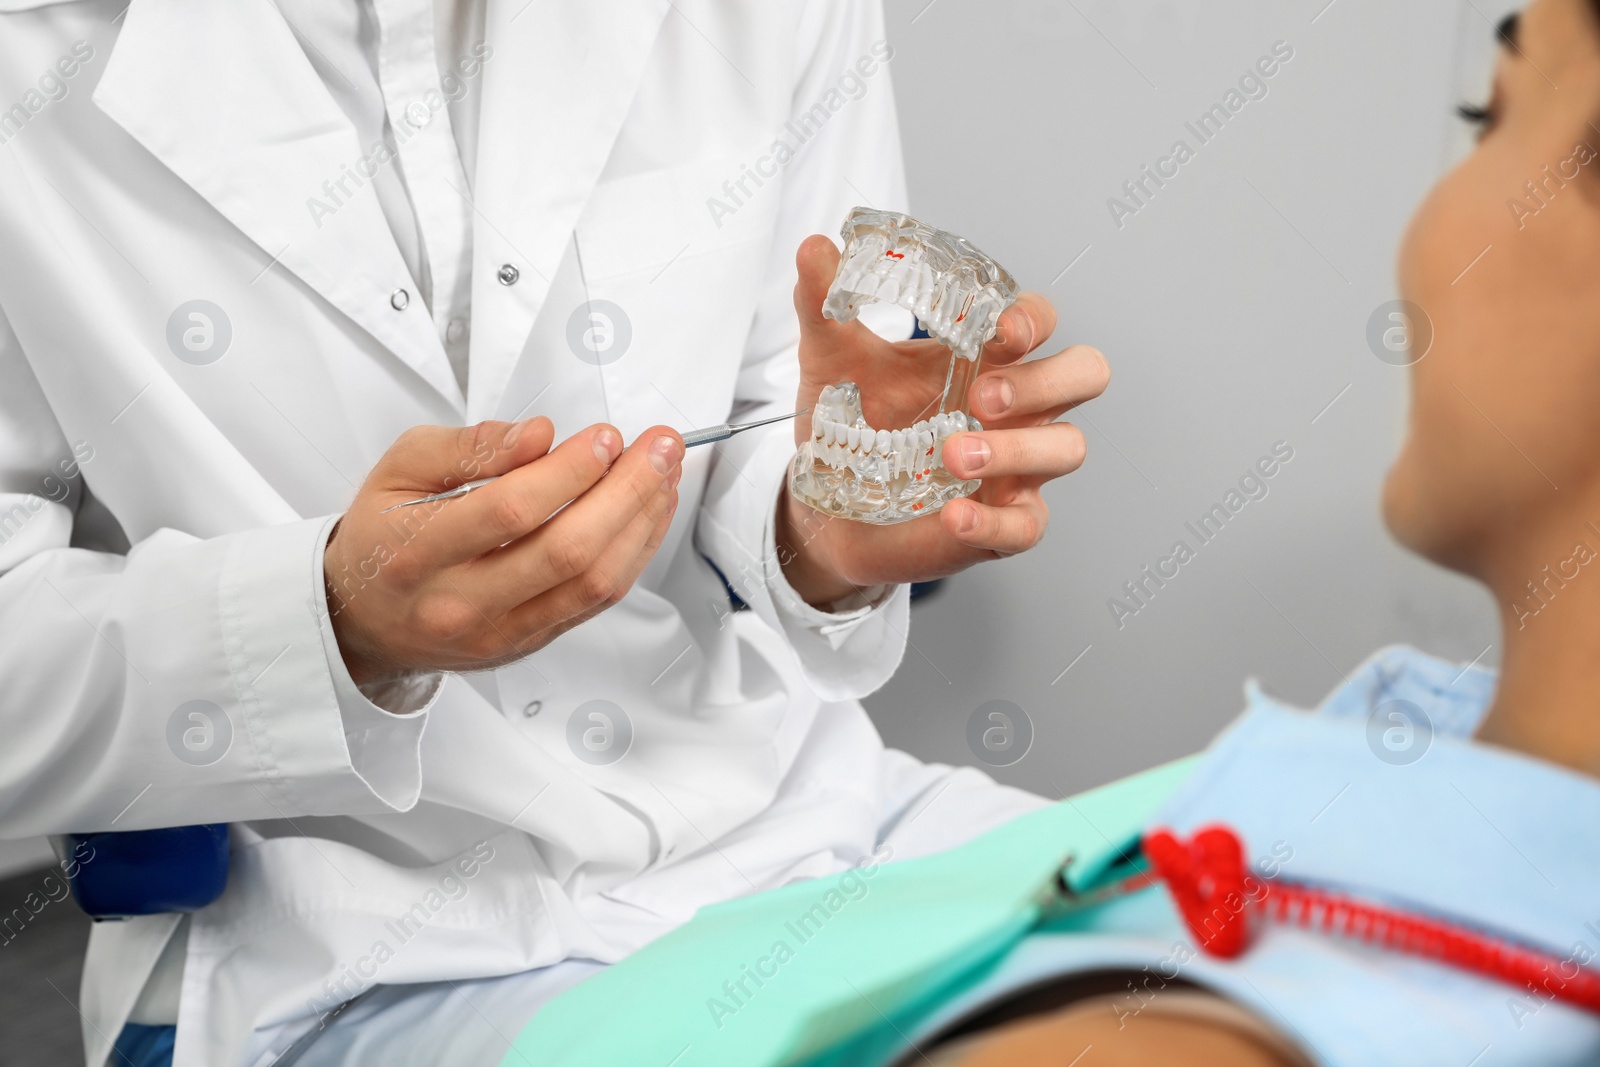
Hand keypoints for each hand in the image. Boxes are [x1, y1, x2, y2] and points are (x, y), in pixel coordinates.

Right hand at [325, 418, 683, 685]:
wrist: (361, 619)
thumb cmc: (382, 536)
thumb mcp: (400, 470)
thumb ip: (470, 448)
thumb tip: (540, 435)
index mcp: (420, 552)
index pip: (511, 511)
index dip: (570, 471)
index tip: (604, 437)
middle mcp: (461, 601)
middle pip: (566, 552)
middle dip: (627, 492)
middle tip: (659, 448)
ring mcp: (500, 631)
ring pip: (592, 583)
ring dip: (642, 524)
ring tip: (665, 476)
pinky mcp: (528, 643)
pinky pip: (595, 602)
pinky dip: (633, 553)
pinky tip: (647, 515)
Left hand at [778, 234, 1109, 604]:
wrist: (826, 508)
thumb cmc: (850, 426)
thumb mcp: (832, 360)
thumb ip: (824, 303)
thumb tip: (815, 249)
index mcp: (986, 356)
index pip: (1040, 321)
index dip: (1033, 320)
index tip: (998, 330)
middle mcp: (1017, 408)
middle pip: (1084, 374)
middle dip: (1046, 380)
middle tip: (983, 396)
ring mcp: (1017, 467)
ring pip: (1067, 448)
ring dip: (1017, 449)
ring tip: (954, 455)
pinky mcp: (1002, 524)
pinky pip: (1025, 526)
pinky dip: (992, 522)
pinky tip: (955, 514)